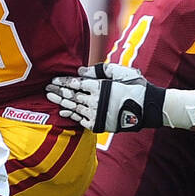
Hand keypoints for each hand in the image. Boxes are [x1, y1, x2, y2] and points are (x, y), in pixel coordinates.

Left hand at [46, 63, 160, 131]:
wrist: (148, 108)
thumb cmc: (136, 87)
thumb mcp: (120, 72)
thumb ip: (99, 71)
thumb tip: (80, 72)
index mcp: (99, 86)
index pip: (75, 84)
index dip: (63, 82)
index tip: (54, 80)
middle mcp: (95, 101)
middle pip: (71, 96)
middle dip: (58, 92)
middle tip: (47, 89)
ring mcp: (96, 114)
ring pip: (74, 107)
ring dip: (61, 102)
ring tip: (51, 98)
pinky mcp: (99, 124)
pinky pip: (81, 120)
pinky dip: (71, 115)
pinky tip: (63, 112)